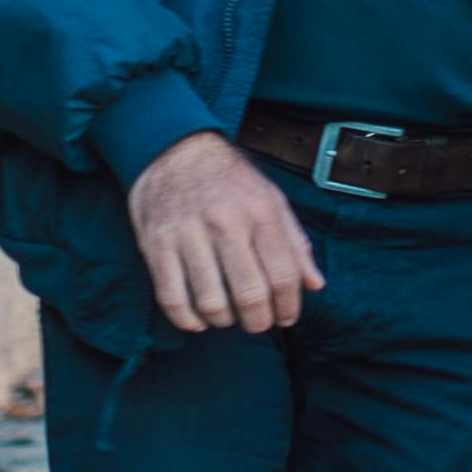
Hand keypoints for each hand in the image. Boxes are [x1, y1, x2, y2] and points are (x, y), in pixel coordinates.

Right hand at [128, 131, 322, 333]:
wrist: (174, 147)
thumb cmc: (228, 180)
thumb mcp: (271, 200)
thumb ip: (295, 243)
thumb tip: (315, 284)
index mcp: (260, 211)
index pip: (283, 275)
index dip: (288, 307)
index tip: (286, 317)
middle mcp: (226, 222)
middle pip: (250, 294)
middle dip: (258, 322)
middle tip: (257, 323)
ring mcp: (188, 234)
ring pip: (211, 302)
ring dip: (224, 321)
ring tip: (227, 317)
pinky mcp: (157, 243)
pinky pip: (171, 296)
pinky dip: (187, 319)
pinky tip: (197, 320)